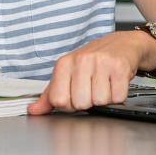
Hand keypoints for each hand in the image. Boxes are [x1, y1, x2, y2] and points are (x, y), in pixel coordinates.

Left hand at [27, 31, 155, 114]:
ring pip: (99, 102)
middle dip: (89, 102)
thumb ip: (50, 95)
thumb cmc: (93, 61)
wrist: (122, 44)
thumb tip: (33, 110)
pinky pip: (117, 97)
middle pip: (80, 103)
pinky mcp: (119, 67)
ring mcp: (100, 63)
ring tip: (105, 84)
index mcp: (64, 64)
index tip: (75, 95)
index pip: (58, 100)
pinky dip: (118, 95)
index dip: (69, 105)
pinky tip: (115, 83)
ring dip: (104, 98)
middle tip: (93, 88)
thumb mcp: (68, 74)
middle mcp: (80, 60)